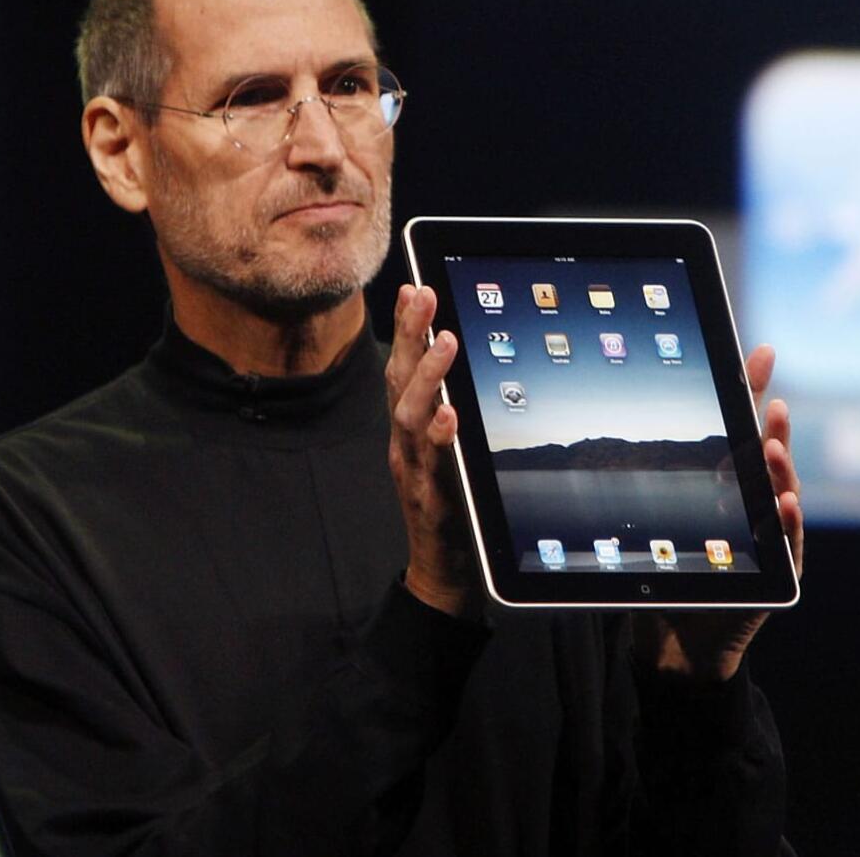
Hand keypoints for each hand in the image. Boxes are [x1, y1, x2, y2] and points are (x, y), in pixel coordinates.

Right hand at [385, 285, 480, 616]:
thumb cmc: (448, 506)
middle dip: (409, 335)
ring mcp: (416, 470)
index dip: (405, 328)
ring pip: (411, 416)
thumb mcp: (444, 450)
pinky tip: (449, 417)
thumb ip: (446, 411)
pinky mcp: (433, 499)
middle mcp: (406, 444)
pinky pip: (433, 465)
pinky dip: (439, 438)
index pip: (402, 369)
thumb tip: (460, 365)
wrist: (443, 571)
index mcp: (410, 430)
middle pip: (399, 381)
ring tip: (443, 342)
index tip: (414, 288)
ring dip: (426, 376)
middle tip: (423, 295)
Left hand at [633, 344, 803, 681]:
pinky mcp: (780, 570)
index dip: (752, 388)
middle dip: (772, 426)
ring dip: (780, 468)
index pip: (742, 425)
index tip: (760, 351)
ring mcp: (772, 533)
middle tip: (773, 402)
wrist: (682, 639)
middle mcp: (756, 500)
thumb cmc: (671, 573)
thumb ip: (647, 484)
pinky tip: (786, 502)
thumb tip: (599, 437)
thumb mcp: (657, 520)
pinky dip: (788, 522)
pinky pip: (788, 543)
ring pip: (782, 492)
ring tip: (772, 447)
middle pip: (766, 453)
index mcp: (729, 479)